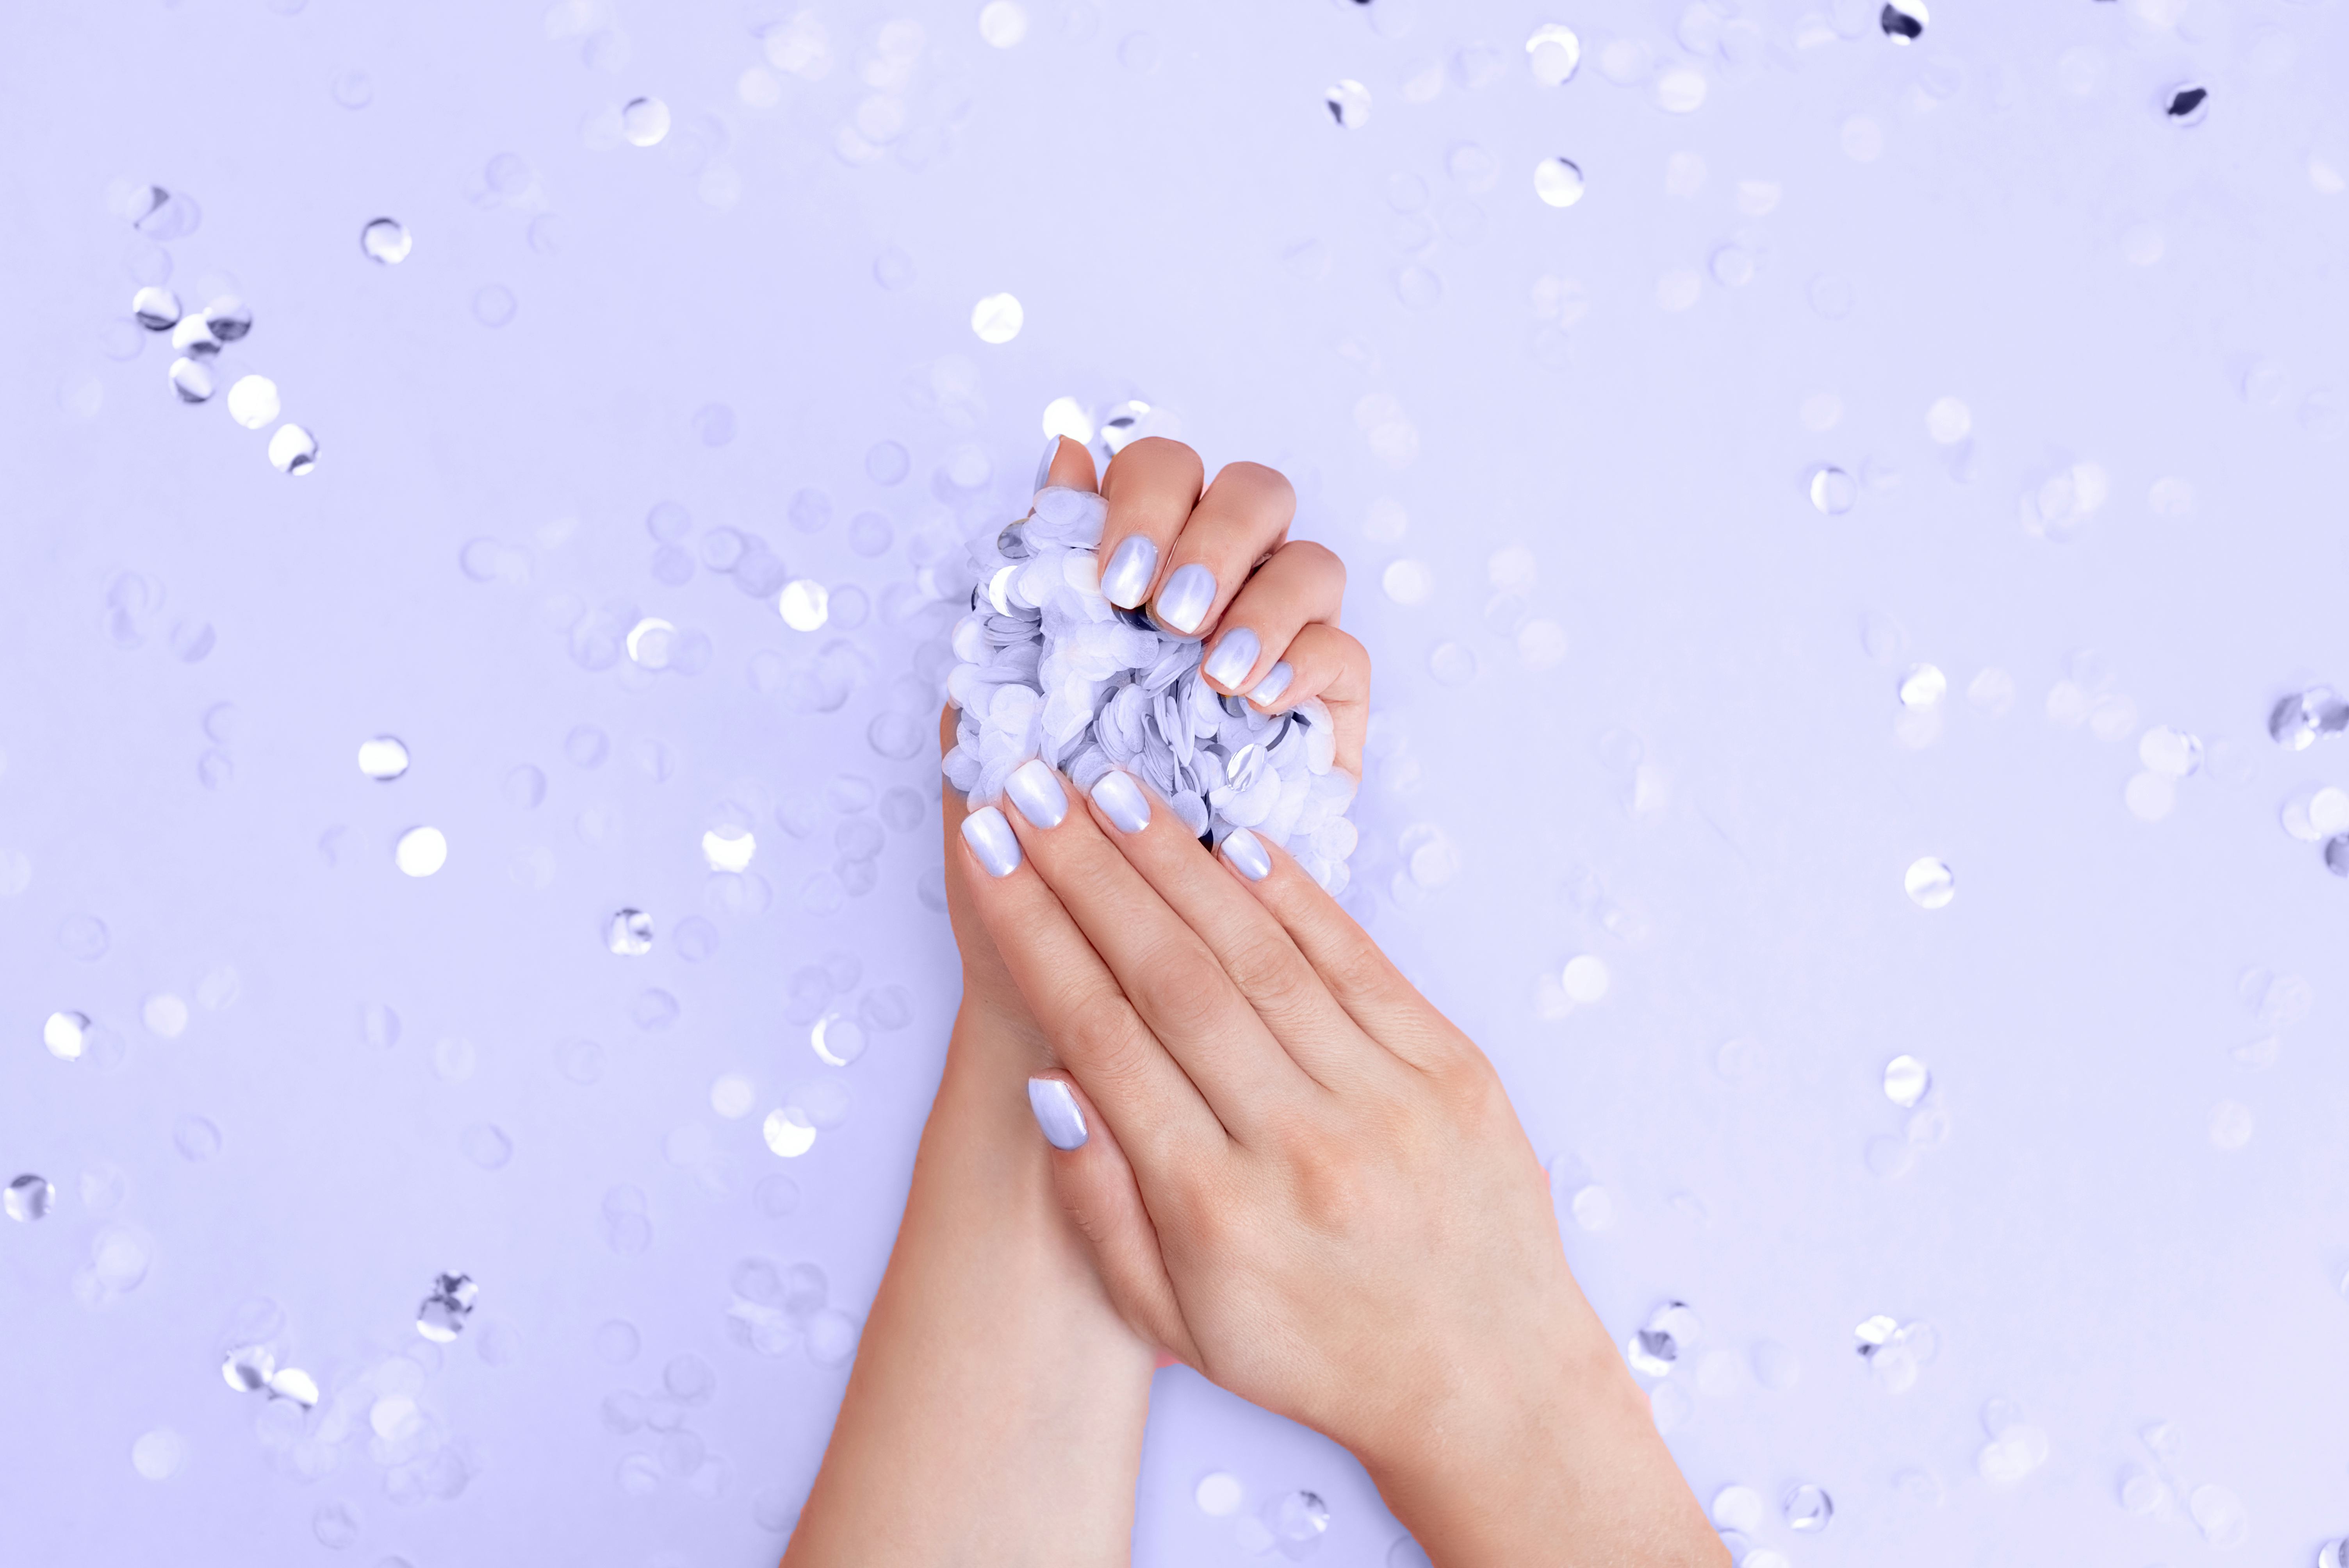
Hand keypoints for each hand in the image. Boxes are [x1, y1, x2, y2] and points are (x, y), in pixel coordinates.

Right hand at [954, 757, 1722, 1564]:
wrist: (1493, 1393)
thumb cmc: (1321, 1358)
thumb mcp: (1176, 1322)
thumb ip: (1102, 1206)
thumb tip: (1051, 1080)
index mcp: (1218, 1211)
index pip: (1103, 1036)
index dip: (1036, 933)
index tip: (987, 856)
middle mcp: (1301, 1146)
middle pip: (1171, 974)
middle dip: (1086, 870)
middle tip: (1027, 790)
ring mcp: (1386, 1100)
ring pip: (1258, 950)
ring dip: (1174, 859)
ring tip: (1108, 788)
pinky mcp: (1455, 1069)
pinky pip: (1356, 959)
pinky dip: (1291, 890)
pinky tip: (1230, 834)